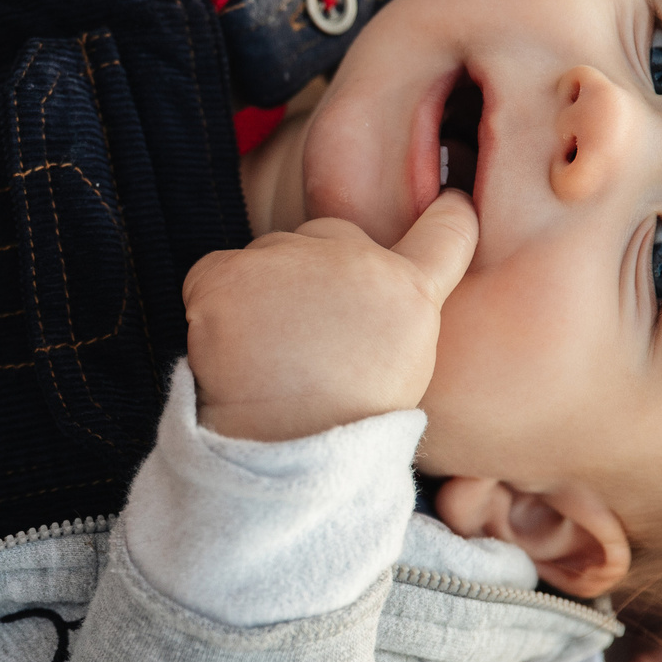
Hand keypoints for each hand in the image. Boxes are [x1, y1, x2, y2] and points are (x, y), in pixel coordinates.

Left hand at [183, 192, 477, 442]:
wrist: (287, 458)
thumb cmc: (343, 430)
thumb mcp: (401, 375)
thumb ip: (394, 318)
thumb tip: (366, 300)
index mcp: (409, 294)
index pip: (446, 232)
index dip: (448, 214)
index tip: (448, 203)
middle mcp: (356, 261)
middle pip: (332, 234)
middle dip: (317, 270)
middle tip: (304, 340)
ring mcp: (289, 261)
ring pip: (270, 253)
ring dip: (264, 291)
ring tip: (266, 357)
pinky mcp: (227, 274)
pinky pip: (214, 273)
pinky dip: (214, 307)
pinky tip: (230, 351)